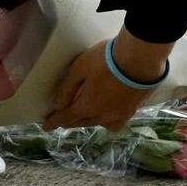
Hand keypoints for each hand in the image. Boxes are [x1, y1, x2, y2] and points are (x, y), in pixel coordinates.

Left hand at [46, 34, 170, 130]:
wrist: (141, 59)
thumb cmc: (107, 59)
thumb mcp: (80, 68)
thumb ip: (67, 88)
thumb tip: (58, 105)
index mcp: (86, 107)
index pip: (65, 118)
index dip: (53, 122)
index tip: (45, 126)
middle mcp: (102, 117)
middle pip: (81, 122)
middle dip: (70, 121)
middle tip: (62, 118)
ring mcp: (118, 116)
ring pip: (98, 124)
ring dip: (87, 121)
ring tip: (84, 114)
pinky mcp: (132, 111)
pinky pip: (114, 123)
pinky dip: (106, 121)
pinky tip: (107, 114)